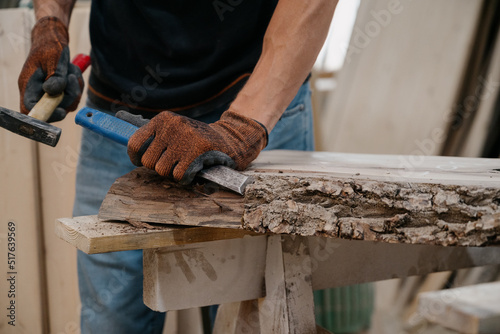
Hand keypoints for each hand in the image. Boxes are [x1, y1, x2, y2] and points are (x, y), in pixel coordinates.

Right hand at [18, 16, 83, 121]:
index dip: (46, 114)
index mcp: (28, 85)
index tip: (62, 111)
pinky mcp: (60, 93)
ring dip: (75, 89)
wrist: (53, 40)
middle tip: (72, 76)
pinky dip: (77, 86)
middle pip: (53, 109)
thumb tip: (53, 92)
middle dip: (69, 96)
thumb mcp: (53, 58)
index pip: (30, 108)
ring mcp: (49, 94)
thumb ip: (54, 76)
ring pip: (67, 104)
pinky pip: (73, 97)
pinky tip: (73, 72)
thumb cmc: (50, 47)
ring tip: (72, 70)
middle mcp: (37, 93)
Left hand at [127, 110, 267, 183]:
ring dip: (173, 173)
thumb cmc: (197, 138)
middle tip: (173, 163)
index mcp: (163, 119)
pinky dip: (186, 178)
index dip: (134, 156)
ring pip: (163, 171)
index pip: (134, 142)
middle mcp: (172, 126)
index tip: (137, 161)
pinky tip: (194, 170)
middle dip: (159, 167)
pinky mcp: (198, 151)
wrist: (230, 138)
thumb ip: (155, 136)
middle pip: (148, 161)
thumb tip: (126, 136)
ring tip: (185, 164)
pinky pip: (179, 176)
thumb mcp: (175, 129)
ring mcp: (185, 138)